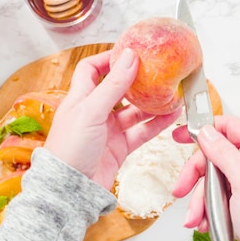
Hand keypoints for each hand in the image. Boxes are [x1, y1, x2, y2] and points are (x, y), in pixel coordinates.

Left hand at [44, 48, 181, 189]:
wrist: (70, 189)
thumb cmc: (69, 150)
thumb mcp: (91, 111)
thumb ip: (112, 85)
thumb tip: (129, 56)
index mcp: (80, 98)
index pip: (92, 69)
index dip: (109, 58)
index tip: (129, 52)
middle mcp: (94, 112)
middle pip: (118, 89)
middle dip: (137, 81)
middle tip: (156, 71)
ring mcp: (108, 131)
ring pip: (134, 111)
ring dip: (152, 103)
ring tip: (170, 93)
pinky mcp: (119, 148)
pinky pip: (141, 131)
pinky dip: (156, 124)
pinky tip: (171, 115)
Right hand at [172, 116, 239, 240]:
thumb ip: (224, 153)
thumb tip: (206, 131)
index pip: (230, 126)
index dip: (204, 129)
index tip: (181, 135)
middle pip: (214, 154)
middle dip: (196, 175)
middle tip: (181, 189)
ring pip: (211, 177)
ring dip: (199, 198)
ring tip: (195, 217)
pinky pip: (215, 194)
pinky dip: (206, 207)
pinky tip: (204, 221)